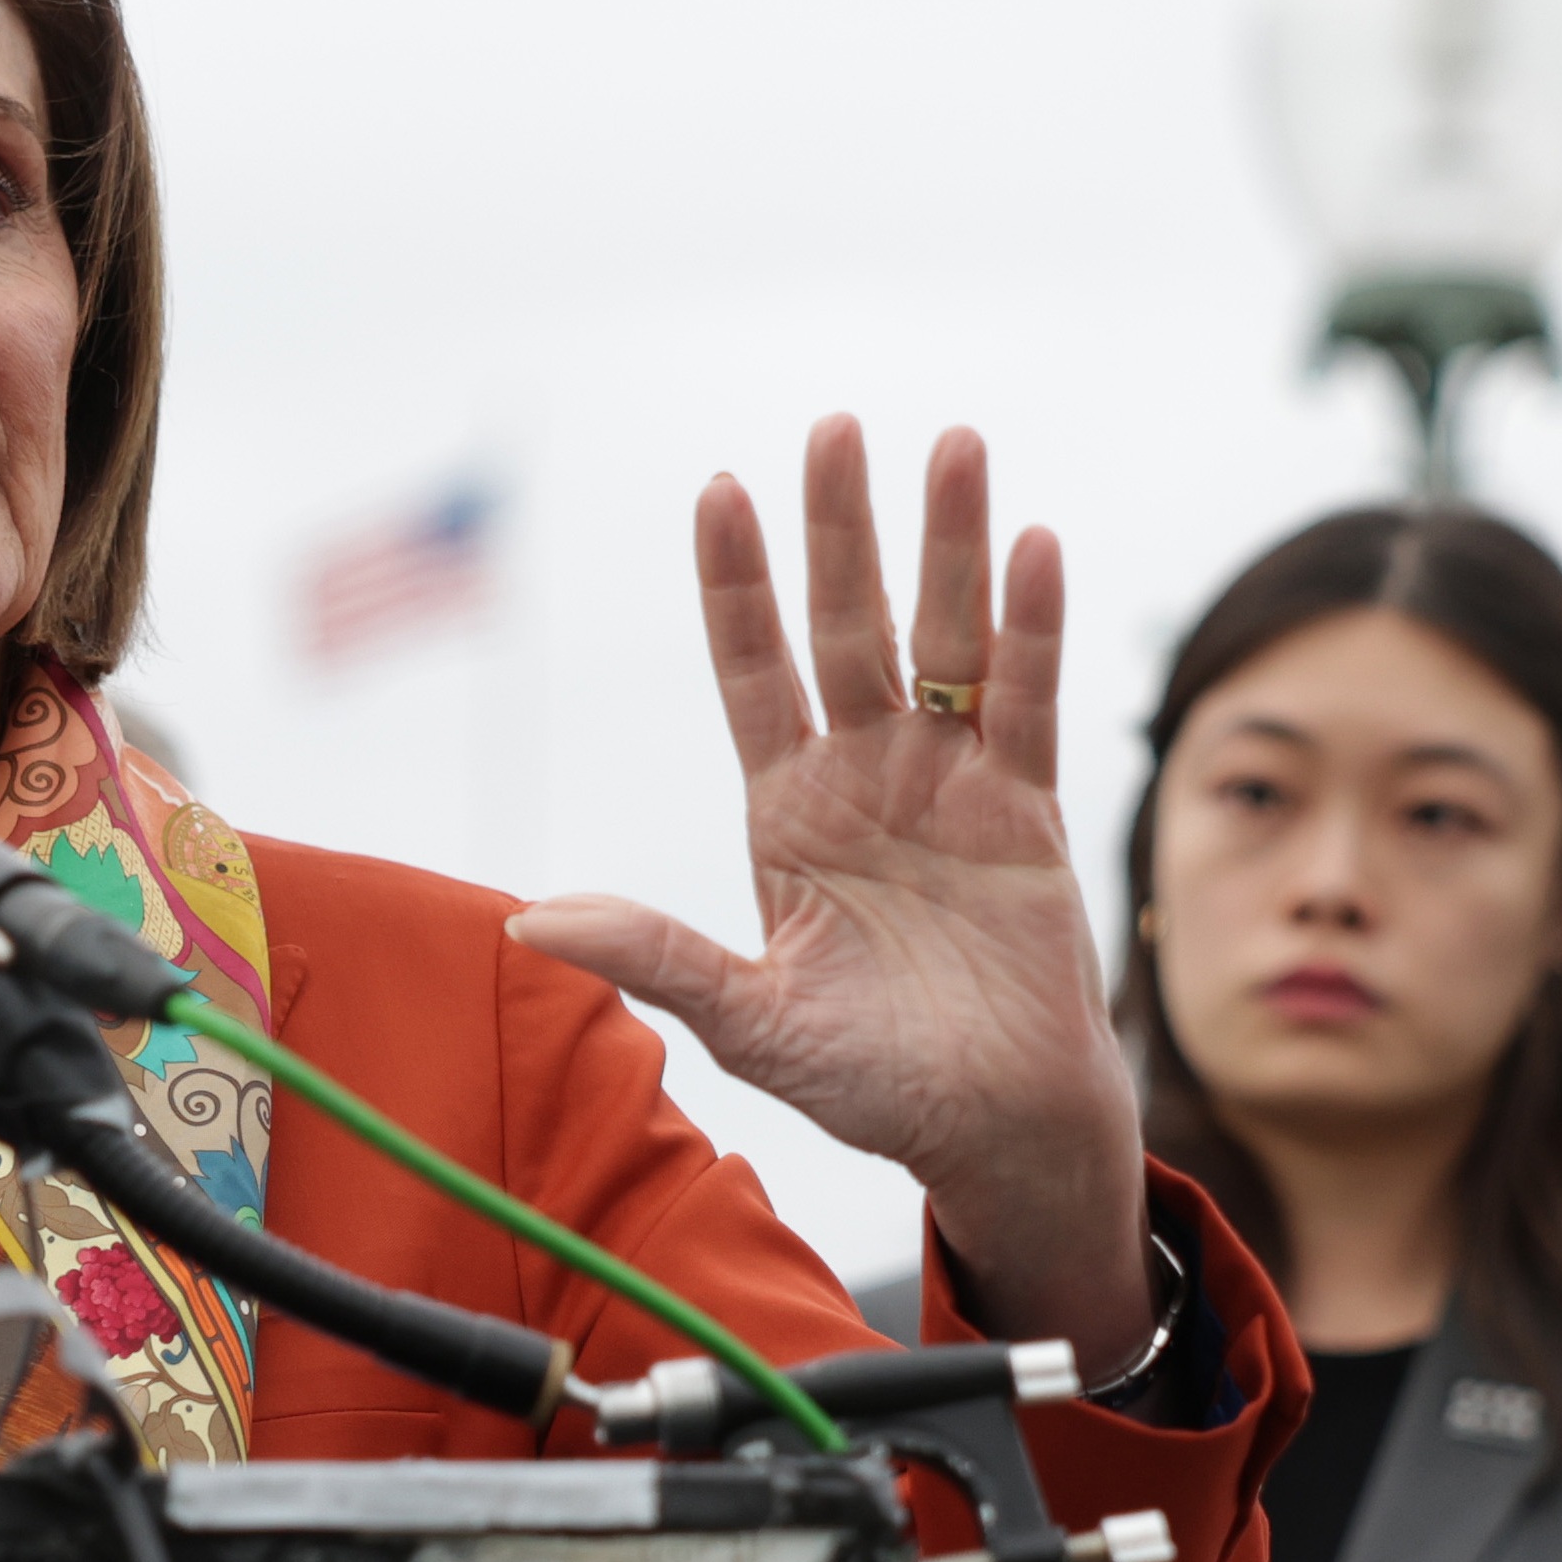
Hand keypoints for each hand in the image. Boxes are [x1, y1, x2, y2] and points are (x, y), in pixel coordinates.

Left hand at [504, 417, 1154, 1377]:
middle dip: (839, 530)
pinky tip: (1032, 546)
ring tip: (950, 442)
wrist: (994, 1134)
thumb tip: (528, 922)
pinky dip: (1033, 629)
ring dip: (948, 545)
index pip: (752, 671)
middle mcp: (866, 776)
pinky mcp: (1029, 814)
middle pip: (846, 628)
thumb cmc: (869, 1083)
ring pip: (948, 642)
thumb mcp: (748, 1022)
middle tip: (834, 426)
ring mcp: (951, 785)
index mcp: (786, 810)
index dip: (735, 585)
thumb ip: (656, 958)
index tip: (717, 489)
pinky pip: (1028, 705)